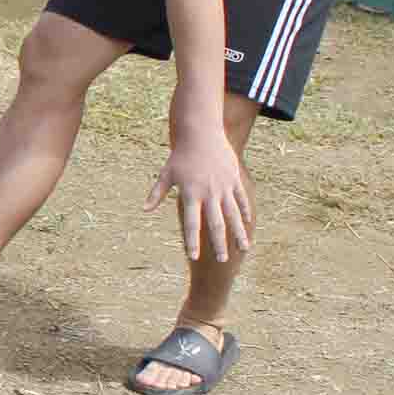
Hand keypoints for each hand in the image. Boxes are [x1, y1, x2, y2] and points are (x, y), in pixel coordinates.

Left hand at [146, 126, 252, 263]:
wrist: (201, 133)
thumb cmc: (180, 155)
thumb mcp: (166, 174)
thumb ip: (157, 193)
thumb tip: (145, 210)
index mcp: (191, 194)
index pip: (191, 224)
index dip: (192, 241)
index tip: (194, 257)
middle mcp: (209, 193)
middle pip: (215, 224)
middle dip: (219, 244)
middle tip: (223, 261)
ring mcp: (224, 187)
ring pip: (233, 215)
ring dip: (238, 233)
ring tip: (243, 248)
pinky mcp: (234, 180)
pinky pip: (241, 200)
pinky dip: (245, 212)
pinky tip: (248, 225)